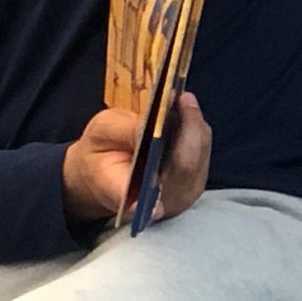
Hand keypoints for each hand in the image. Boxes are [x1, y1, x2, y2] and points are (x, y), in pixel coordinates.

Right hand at [63, 93, 211, 224]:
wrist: (104, 171)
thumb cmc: (99, 154)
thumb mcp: (100, 133)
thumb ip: (122, 131)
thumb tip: (149, 124)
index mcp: (128, 197)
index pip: (144, 202)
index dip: (154, 203)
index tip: (159, 202)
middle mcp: (161, 202)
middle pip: (185, 166)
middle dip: (188, 129)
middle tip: (182, 97)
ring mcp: (183, 194)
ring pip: (199, 156)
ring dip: (194, 126)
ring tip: (182, 100)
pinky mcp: (195, 182)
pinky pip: (202, 153)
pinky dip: (195, 131)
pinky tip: (185, 113)